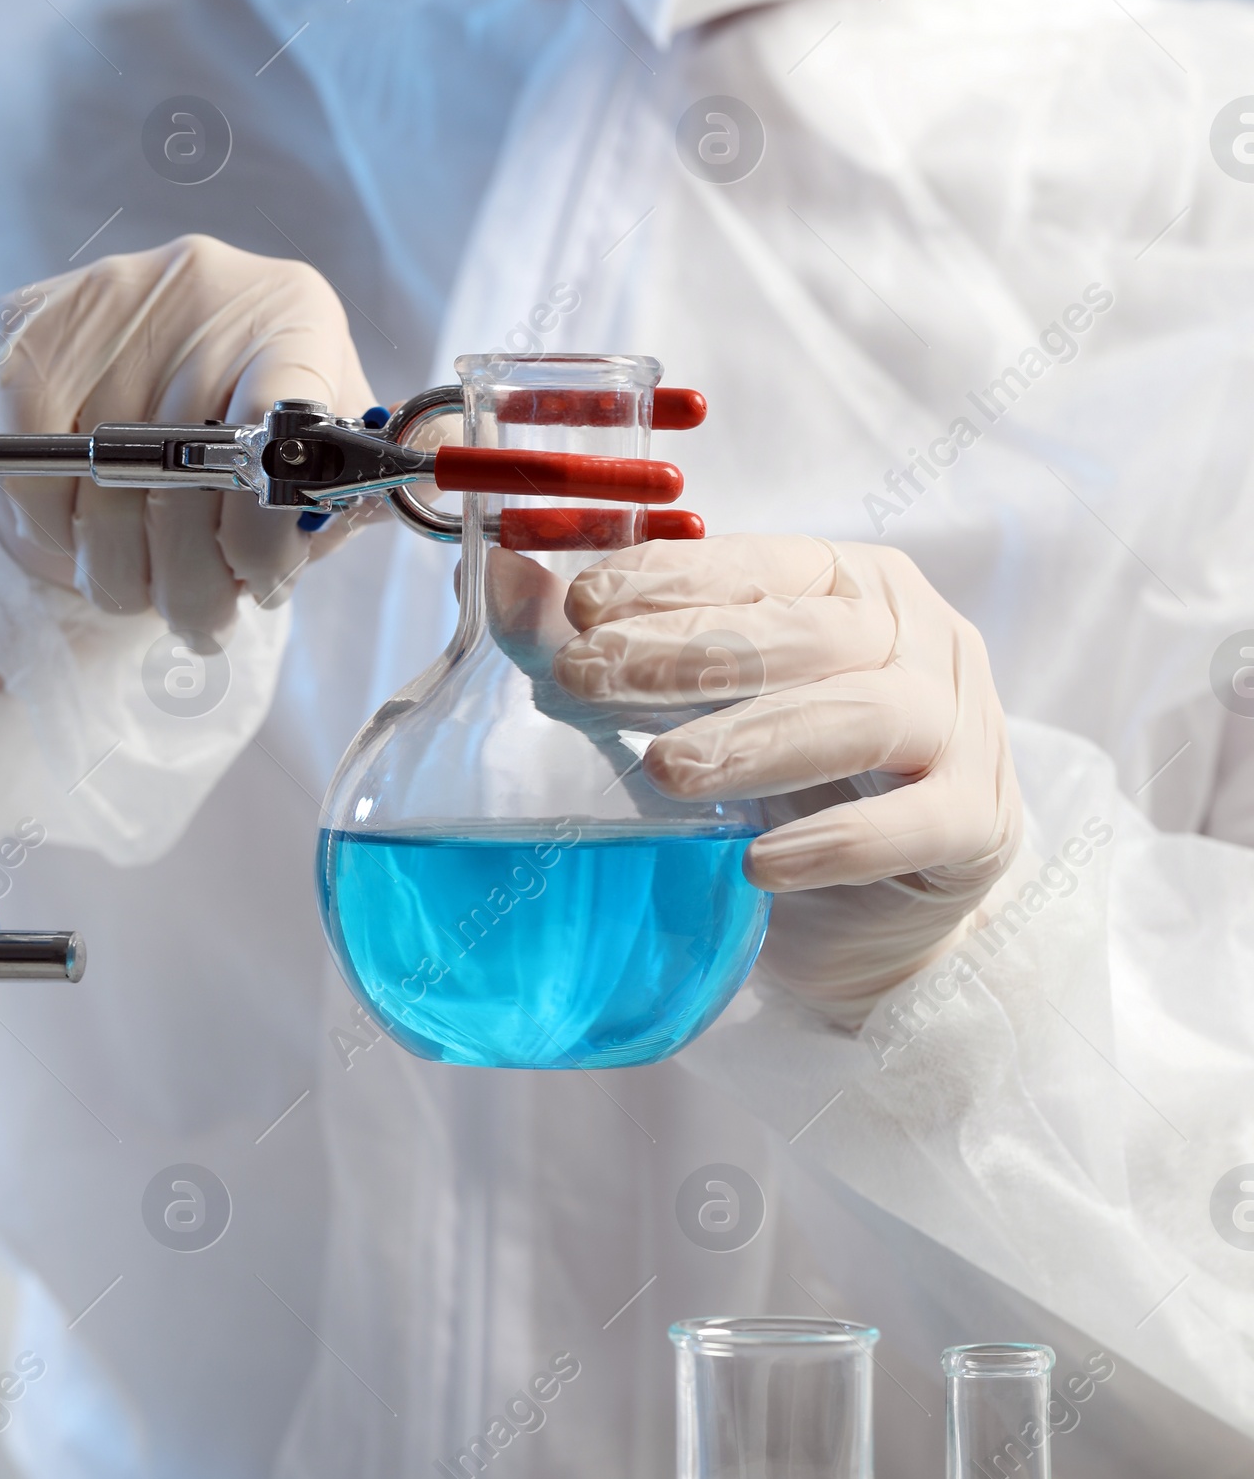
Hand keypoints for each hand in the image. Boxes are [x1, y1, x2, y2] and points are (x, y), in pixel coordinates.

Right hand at [0, 236, 372, 640]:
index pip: (282, 426)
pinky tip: (81, 540)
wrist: (134, 348)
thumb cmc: (252, 418)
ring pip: (104, 483)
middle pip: (186, 472)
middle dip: (190, 580)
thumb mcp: (323, 444)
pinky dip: (52, 530)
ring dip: (120, 570)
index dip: (261, 528)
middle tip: (200, 622)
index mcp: (295, 316)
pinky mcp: (24, 329)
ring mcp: (107, 302)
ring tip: (142, 591)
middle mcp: (203, 290)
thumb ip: (359, 487)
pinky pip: (32, 467)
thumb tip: (425, 487)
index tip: (257, 584)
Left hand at [552, 532, 1022, 1021]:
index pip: (759, 565)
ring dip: (757, 738)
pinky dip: (837, 842)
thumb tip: (498, 581)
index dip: (670, 579)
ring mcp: (962, 728)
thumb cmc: (786, 790)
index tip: (580, 607)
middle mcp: (920, 639)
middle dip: (690, 653)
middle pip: (807, 633)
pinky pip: (915, 825)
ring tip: (663, 772)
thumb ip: (608, 653)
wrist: (882, 912)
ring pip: (867, 715)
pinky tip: (761, 863)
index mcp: (851, 586)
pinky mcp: (979, 824)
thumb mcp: (690, 715)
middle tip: (588, 679)